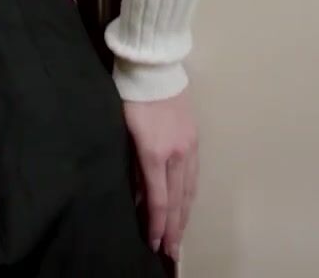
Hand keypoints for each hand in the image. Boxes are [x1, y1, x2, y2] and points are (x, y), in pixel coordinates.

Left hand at [122, 90, 198, 260]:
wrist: (155, 68)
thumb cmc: (131, 97)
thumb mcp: (124, 132)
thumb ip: (133, 167)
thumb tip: (139, 196)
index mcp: (154, 152)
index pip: (158, 198)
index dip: (156, 224)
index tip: (153, 243)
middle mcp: (176, 153)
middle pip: (177, 199)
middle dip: (173, 228)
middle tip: (170, 251)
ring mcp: (189, 146)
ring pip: (189, 189)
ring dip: (184, 215)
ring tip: (179, 234)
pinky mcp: (194, 138)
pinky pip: (194, 173)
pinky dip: (190, 194)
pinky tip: (187, 204)